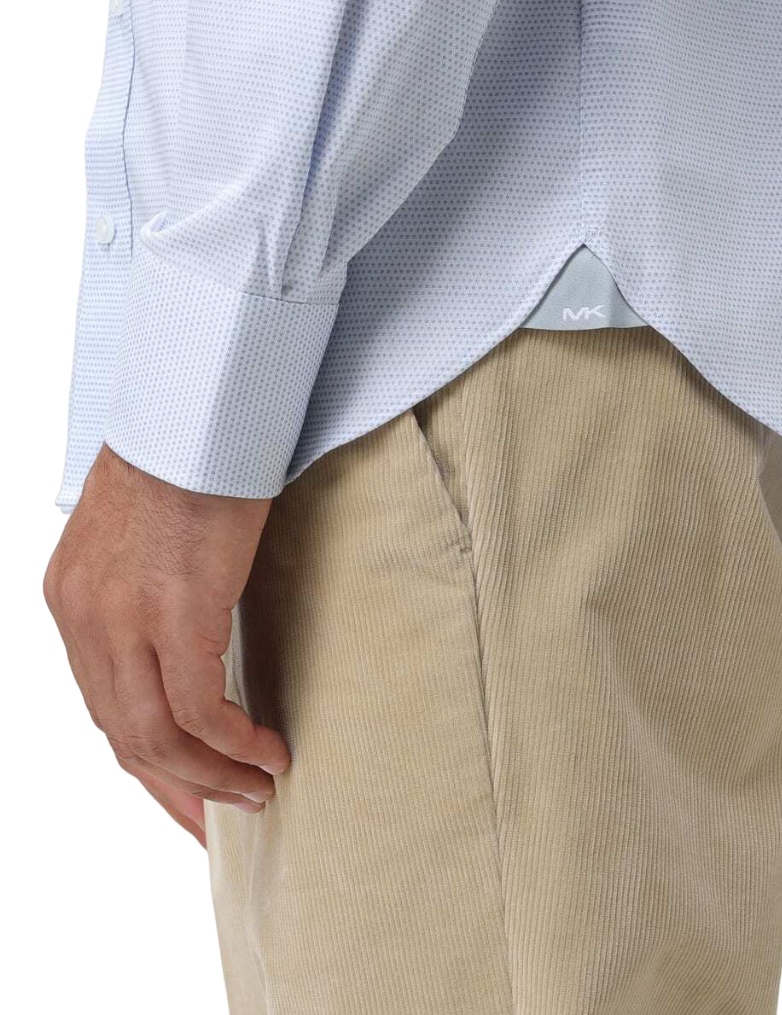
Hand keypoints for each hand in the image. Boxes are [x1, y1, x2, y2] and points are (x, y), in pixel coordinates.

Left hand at [44, 445, 289, 829]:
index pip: (101, 705)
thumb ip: (142, 588)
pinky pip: (202, 711)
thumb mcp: (142, 532)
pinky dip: (235, 745)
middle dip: (174, 787)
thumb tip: (182, 629)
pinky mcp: (176, 614)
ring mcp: (123, 620)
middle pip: (124, 735)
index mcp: (71, 600)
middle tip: (217, 819)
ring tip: (254, 793)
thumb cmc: (186, 456)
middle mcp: (84, 619)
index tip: (183, 788)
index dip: (145, 757)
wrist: (198, 406)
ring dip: (209, 776)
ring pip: (157, 736)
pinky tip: (267, 754)